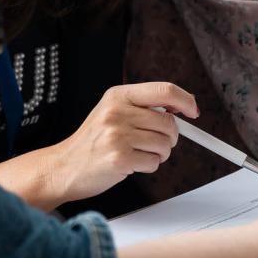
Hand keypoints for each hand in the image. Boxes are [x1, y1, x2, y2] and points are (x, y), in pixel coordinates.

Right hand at [49, 82, 198, 202]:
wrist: (64, 166)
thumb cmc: (93, 142)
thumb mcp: (112, 112)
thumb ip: (142, 107)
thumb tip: (181, 107)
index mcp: (118, 95)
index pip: (164, 90)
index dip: (185, 100)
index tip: (193, 111)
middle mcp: (117, 112)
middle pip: (169, 122)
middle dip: (170, 137)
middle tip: (155, 142)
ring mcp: (117, 135)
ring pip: (165, 144)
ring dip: (158, 154)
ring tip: (137, 153)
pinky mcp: (119, 158)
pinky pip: (155, 162)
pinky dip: (149, 166)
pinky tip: (130, 164)